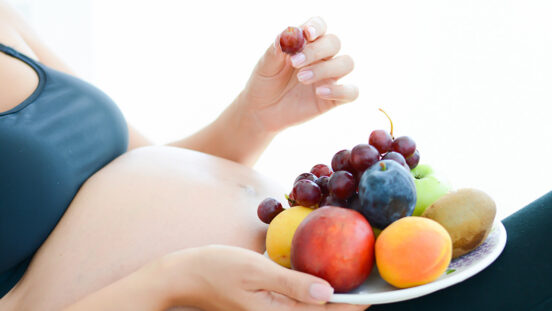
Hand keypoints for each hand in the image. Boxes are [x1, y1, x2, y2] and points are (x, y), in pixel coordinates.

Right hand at [163, 245, 369, 310]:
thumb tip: (327, 293)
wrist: (184, 277)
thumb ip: (291, 283)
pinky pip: (295, 303)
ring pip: (308, 310)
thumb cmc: (216, 269)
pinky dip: (310, 293)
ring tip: (350, 279)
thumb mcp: (255, 271)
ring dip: (330, 299)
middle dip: (345, 303)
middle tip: (366, 282)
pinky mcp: (265, 307)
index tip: (375, 293)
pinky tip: (317, 276)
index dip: (353, 306)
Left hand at [240, 16, 357, 132]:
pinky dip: (340, 90)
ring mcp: (330, 77)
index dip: (316, 26)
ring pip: (346, 63)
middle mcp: (323, 57)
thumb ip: (277, 49)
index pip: (319, 26)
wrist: (261, 110)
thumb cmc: (265, 82)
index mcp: (307, 43)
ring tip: (301, 78)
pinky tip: (320, 92)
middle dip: (316, 51)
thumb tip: (289, 34)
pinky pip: (351, 92)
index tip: (306, 33)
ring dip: (325, 69)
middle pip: (334, 43)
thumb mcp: (265, 64)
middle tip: (294, 63)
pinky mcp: (334, 98)